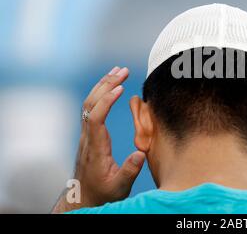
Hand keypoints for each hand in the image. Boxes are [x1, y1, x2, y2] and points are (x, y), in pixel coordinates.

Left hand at [52, 66, 144, 212]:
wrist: (84, 197)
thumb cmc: (103, 192)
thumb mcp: (119, 186)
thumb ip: (130, 170)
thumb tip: (140, 154)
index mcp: (95, 148)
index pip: (96, 118)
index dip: (107, 101)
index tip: (121, 87)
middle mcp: (88, 138)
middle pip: (91, 104)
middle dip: (107, 84)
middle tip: (124, 70)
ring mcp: (87, 134)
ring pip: (90, 103)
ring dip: (103, 85)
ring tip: (118, 71)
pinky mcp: (89, 134)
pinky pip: (92, 108)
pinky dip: (101, 93)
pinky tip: (110, 86)